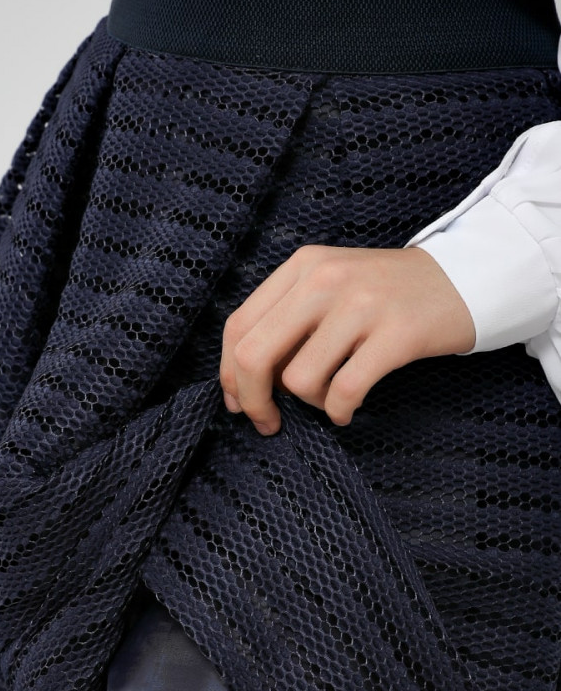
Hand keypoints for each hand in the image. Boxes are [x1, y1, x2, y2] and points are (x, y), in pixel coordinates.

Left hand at [219, 244, 475, 431]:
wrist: (463, 279)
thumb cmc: (384, 295)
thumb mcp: (329, 285)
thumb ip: (286, 319)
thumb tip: (240, 381)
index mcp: (302, 267)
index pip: (238, 326)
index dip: (229, 374)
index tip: (239, 403)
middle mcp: (325, 280)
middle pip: (255, 354)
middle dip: (253, 400)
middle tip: (267, 423)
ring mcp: (362, 305)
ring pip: (299, 379)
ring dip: (310, 403)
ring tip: (330, 397)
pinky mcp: (396, 334)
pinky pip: (344, 390)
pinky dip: (339, 412)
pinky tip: (347, 410)